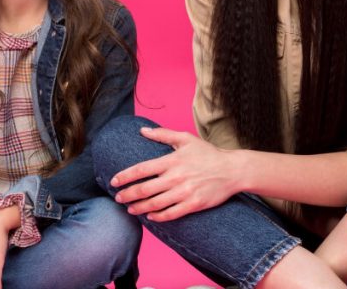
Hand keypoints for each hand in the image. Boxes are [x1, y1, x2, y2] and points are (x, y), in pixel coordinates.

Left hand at [110, 126, 238, 221]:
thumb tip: (142, 130)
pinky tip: (150, 216)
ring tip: (130, 209)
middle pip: (144, 189)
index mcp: (172, 160)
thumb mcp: (186, 139)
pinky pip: (171, 214)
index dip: (125, 177)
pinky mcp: (194, 204)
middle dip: (127, 195)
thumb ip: (162, 134)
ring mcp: (185, 192)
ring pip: (155, 204)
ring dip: (139, 208)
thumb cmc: (208, 153)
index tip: (114, 181)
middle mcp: (176, 177)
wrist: (233, 170)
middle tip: (118, 198)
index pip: (142, 169)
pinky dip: (158, 216)